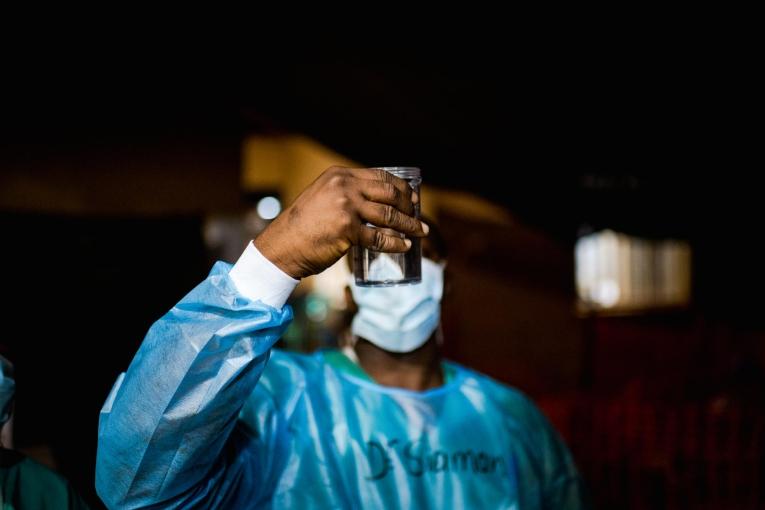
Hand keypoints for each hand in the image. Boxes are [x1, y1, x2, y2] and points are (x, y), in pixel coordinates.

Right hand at [254, 166, 427, 278]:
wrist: (283, 245)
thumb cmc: (303, 226)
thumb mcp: (323, 197)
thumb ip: (345, 194)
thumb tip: (374, 202)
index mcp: (340, 175)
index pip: (380, 176)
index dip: (401, 186)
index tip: (414, 196)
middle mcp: (344, 186)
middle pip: (389, 193)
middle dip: (409, 205)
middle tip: (418, 215)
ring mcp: (346, 207)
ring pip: (389, 215)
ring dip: (409, 225)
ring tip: (419, 232)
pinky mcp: (348, 229)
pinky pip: (380, 237)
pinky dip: (396, 243)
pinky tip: (404, 246)